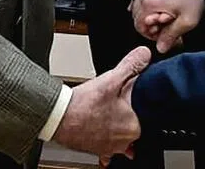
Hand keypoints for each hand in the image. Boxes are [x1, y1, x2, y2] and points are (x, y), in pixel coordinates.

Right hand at [52, 46, 149, 160]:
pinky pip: (108, 142)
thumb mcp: (110, 80)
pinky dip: (106, 132)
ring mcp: (110, 148)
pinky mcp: (98, 149)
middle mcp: (124, 142)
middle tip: (115, 98)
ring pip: (121, 131)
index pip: (147, 112)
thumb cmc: (82, 105)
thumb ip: (131, 66)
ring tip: (104, 108)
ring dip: (116, 120)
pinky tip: (99, 121)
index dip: (138, 99)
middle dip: (127, 109)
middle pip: (134, 120)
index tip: (129, 93)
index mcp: (134, 127)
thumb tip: (145, 55)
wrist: (57, 118)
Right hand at [132, 0, 203, 53]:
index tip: (165, 35)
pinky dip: (151, 4)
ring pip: (140, 7)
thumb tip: (161, 48)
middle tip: (168, 25)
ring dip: (151, 14)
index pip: (140, 28)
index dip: (152, 36)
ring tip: (167, 14)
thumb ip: (171, 36)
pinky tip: (164, 5)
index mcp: (150, 4)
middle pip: (138, 18)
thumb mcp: (187, 20)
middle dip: (151, 25)